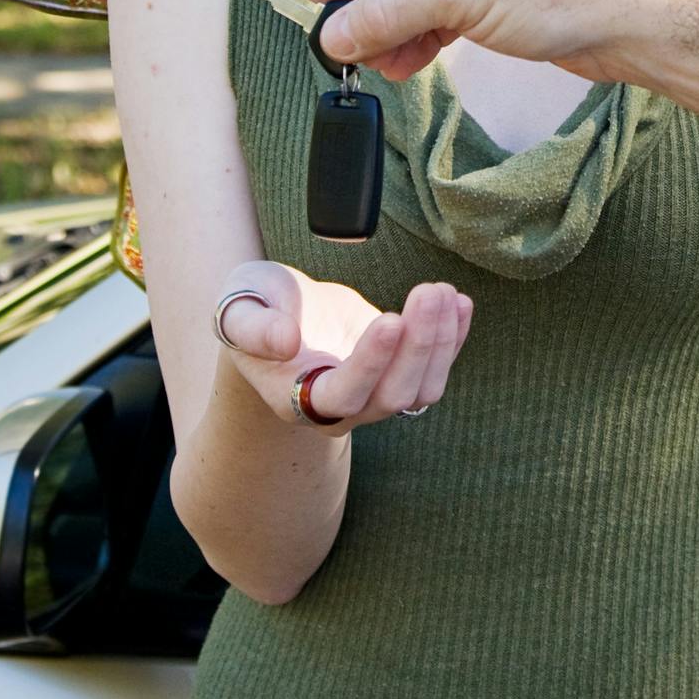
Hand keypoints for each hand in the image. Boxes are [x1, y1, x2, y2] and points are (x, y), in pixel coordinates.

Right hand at [212, 260, 472, 434]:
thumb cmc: (254, 310)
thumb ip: (251, 326)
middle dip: (419, 344)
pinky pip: (436, 370)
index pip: (342, 395)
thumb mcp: (238, 307)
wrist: (276, 315)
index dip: (370, 363)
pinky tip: (460, 302)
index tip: (390, 319)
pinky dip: (453, 338)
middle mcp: (341, 408)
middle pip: (393, 396)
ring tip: (443, 290)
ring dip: (441, 341)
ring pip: (422, 390)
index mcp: (296, 399)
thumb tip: (284, 342)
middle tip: (430, 290)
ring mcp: (375, 395)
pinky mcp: (399, 374)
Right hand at [304, 0, 668, 79]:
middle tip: (345, 52)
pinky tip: (409, 63)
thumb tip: (333, 33)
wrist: (634, 19)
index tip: (314, 10)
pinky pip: (450, 6)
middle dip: (374, 10)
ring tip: (378, 68)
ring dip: (398, 29)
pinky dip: (428, 34)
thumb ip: (388, 11)